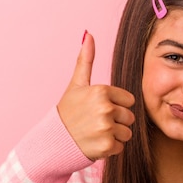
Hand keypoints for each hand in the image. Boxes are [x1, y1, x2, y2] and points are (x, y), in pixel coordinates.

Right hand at [57, 32, 135, 159]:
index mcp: (101, 91)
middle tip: (96, 123)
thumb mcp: (76, 85)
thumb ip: (85, 60)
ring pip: (127, 133)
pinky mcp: (107, 146)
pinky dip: (110, 149)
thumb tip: (88, 34)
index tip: (99, 109)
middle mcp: (105, 108)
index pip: (128, 100)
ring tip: (96, 133)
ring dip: (114, 136)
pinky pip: (121, 147)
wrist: (53, 141)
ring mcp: (106, 128)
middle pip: (129, 117)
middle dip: (116, 122)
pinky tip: (95, 144)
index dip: (116, 106)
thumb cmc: (67, 112)